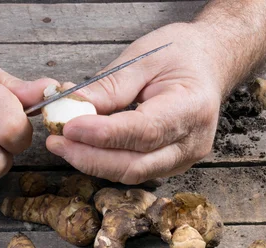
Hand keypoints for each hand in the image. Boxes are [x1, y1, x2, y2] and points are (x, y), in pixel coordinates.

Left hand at [46, 22, 227, 183]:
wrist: (207, 65)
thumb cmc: (180, 55)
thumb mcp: (144, 57)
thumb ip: (110, 85)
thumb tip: (73, 106)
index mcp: (192, 108)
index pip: (143, 131)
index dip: (103, 135)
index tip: (70, 127)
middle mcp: (191, 142)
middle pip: (135, 165)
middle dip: (90, 157)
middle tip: (57, 142)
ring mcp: (181, 159)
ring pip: (130, 173)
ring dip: (92, 162)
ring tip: (63, 144)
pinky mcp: (168, 165)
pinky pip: (132, 171)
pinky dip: (104, 162)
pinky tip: (83, 148)